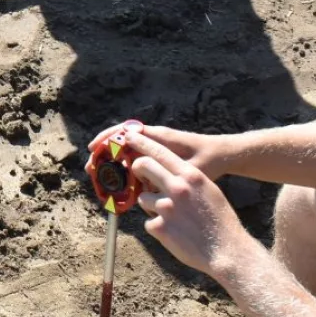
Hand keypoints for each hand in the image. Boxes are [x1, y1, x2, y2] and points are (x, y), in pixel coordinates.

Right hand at [87, 123, 226, 180]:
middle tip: (92, 170)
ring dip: (113, 164)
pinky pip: (137, 161)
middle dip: (104, 155)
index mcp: (157, 137)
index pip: (123, 132)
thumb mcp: (189, 169)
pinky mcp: (160, 157)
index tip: (93, 151)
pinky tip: (122, 185)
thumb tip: (143, 180)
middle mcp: (154, 139)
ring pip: (127, 153)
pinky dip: (127, 170)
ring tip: (103, 179)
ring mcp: (156, 148)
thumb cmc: (208, 159)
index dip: (106, 140)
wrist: (223, 156)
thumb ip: (168, 173)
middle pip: (120, 142)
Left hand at [129, 131, 256, 276]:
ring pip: (143, 198)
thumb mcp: (209, 191)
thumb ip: (188, 179)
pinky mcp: (160, 227)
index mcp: (191, 176)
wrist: (228, 251)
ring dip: (151, 206)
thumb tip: (168, 171)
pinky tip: (174, 235)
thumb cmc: (219, 221)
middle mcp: (177, 188)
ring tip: (172, 219)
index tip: (129, 138)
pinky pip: (148, 222)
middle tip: (139, 176)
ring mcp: (167, 208)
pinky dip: (158, 228)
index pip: (160, 152)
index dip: (142, 144)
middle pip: (143, 166)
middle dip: (137, 169)